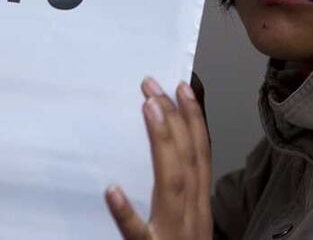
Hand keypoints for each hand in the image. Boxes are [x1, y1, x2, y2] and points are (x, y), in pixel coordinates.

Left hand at [105, 76, 212, 239]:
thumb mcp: (190, 223)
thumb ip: (181, 194)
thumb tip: (170, 155)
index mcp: (200, 209)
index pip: (200, 156)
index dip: (195, 120)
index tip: (183, 88)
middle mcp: (192, 218)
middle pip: (187, 160)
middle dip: (175, 118)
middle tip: (154, 87)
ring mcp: (172, 235)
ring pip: (171, 184)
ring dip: (163, 143)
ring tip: (148, 110)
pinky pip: (137, 232)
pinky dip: (126, 211)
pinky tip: (112, 190)